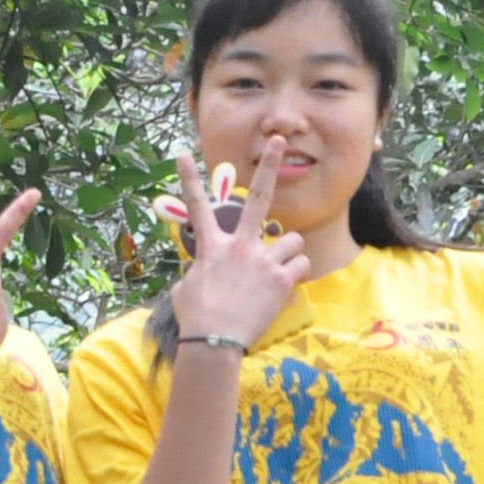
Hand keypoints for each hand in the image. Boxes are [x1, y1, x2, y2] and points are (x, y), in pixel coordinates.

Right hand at [160, 150, 307, 358]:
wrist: (214, 342)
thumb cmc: (196, 320)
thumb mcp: (186, 290)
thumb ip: (199, 273)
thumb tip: (200, 275)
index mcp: (212, 247)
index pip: (197, 207)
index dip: (189, 179)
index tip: (182, 154)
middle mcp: (239, 246)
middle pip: (258, 198)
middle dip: (270, 166)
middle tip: (279, 141)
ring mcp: (262, 260)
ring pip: (290, 240)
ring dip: (287, 253)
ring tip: (276, 272)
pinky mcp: (281, 278)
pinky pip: (301, 265)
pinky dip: (296, 274)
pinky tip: (285, 286)